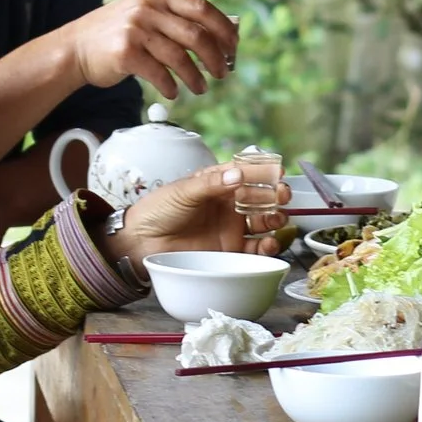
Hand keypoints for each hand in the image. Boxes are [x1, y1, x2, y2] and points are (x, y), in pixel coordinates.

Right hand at [54, 0, 235, 100]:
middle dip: (215, 57)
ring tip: (200, 88)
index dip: (223, 28)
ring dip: (195, 77)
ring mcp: (135, 29)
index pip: (202, 8)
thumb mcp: (143, 14)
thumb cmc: (116, 35)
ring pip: (180, 57)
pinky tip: (173, 92)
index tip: (234, 46)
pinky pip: (160, 73)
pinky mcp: (125, 52)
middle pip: (196, 34)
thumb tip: (218, 39)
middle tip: (221, 73)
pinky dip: (171, 86)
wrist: (74, 49)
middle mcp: (147, 8)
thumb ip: (174, 20)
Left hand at [102, 161, 284, 267]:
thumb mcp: (183, 191)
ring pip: (263, 222)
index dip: (265, 172)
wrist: (141, 243)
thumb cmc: (157, 210)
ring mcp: (231, 227)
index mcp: (219, 183)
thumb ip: (212, 183)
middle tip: (281, 195)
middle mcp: (229, 204)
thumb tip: (237, 175)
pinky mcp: (230, 250)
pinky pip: (255, 249)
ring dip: (275, 219)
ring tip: (275, 218)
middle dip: (276, 195)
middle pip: (261, 197)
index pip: (248, 173)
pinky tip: (267, 242)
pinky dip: (267, 246)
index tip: (278, 171)